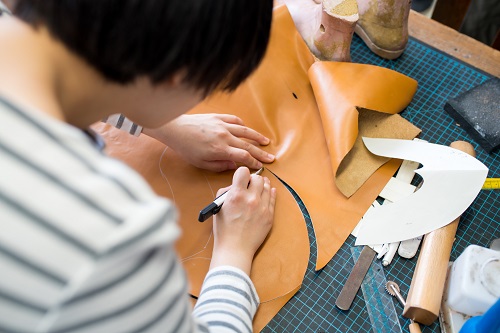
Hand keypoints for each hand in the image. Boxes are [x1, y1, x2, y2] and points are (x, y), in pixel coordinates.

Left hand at [143, 114, 274, 171]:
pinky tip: (247, 129)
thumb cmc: (186, 148)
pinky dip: (243, 125)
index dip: (254, 162)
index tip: (260, 166)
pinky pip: (235, 120)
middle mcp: (224, 136)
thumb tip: (234, 166)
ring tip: (266, 142)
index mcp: (220, 149)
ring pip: (245, 131)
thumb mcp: (202, 163)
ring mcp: (222, 125)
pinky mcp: (218, 117)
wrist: (176, 129)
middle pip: (248, 145)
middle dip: (261, 153)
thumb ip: (220, 165)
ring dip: (257, 137)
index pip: (243, 157)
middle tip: (271, 158)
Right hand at [209, 167, 276, 274]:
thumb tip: (235, 185)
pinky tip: (268, 192)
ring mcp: (262, 207)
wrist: (235, 249)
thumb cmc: (224, 230)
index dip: (241, 174)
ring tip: (258, 188)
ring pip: (267, 186)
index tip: (241, 178)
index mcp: (236, 195)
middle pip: (257, 178)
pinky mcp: (270, 215)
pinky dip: (270, 193)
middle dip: (252, 180)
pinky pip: (273, 198)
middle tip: (249, 186)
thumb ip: (226, 192)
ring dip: (262, 185)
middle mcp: (251, 199)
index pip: (243, 172)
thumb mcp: (218, 207)